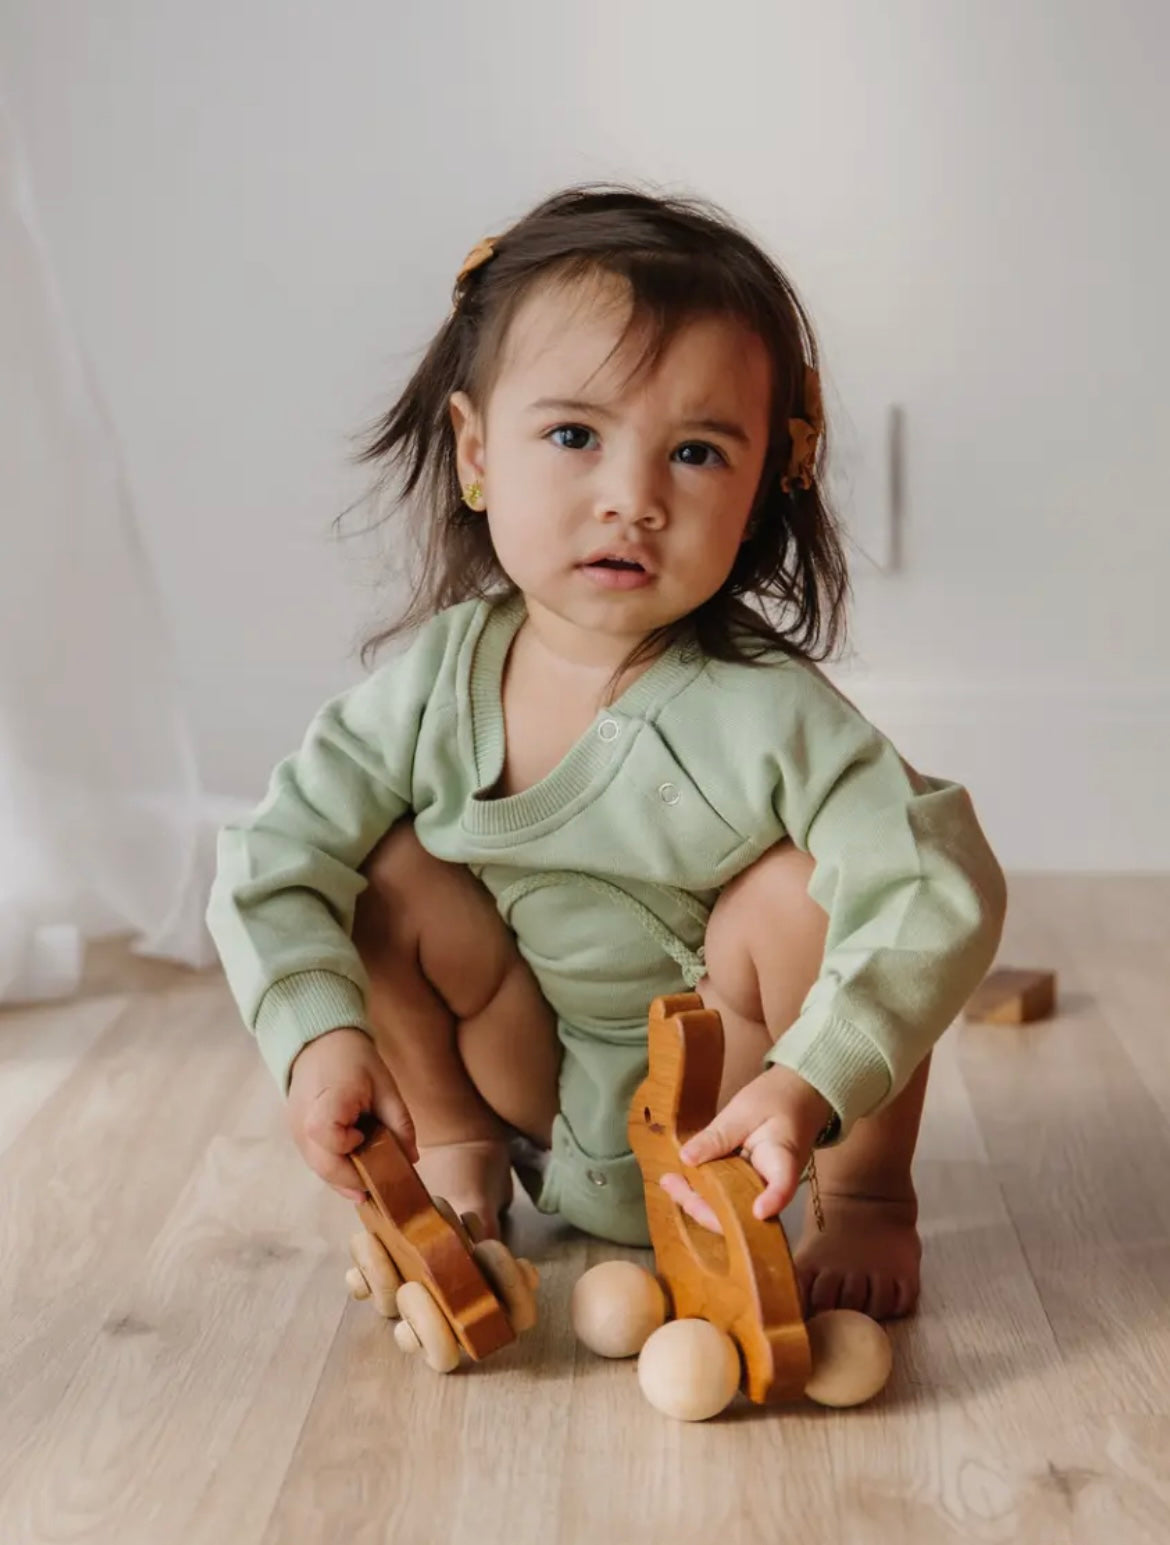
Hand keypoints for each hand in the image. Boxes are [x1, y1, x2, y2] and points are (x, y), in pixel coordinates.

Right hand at [286, 1027, 417, 1201]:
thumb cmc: (354, 1061)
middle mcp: (303, 1121)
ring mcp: (296, 1131)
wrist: (320, 1044)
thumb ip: (399, 1122)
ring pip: (319, 1170)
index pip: (326, 1135)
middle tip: (380, 1183)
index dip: (348, 1144)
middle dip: (353, 1180)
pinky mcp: (296, 1136)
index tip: (364, 1136)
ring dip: (345, 1178)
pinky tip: (355, 1164)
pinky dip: (336, 1168)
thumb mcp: (384, 1085)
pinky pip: (316, 1162)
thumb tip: (412, 1159)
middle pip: (323, 1166)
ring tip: (370, 1175)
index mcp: (326, 1100)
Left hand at [663, 1064, 833, 1225]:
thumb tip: (686, 1158)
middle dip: (706, 1208)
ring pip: (730, 1210)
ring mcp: (759, 1189)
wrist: (794, 1099)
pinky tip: (679, 1181)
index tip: (758, 1211)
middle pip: (744, 1211)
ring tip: (669, 1182)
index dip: (772, 1201)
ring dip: (698, 1202)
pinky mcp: (746, 1186)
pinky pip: (725, 1198)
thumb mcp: (744, 1111)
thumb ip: (718, 1136)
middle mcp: (773, 1185)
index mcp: (784, 1161)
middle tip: (672, 1184)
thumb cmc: (774, 1101)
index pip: (783, 1186)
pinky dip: (702, 1193)